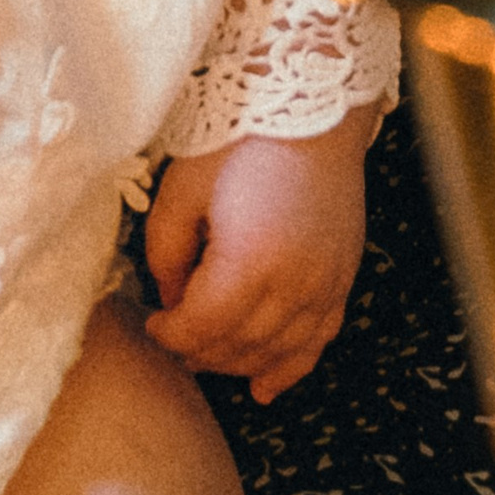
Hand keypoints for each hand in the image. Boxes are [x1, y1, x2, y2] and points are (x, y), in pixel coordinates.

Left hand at [143, 107, 383, 402]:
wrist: (313, 108)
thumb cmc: (241, 140)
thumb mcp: (182, 190)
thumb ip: (166, 253)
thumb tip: (173, 299)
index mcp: (248, 263)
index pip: (201, 328)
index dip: (169, 335)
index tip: (150, 324)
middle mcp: (294, 285)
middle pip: (238, 347)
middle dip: (199, 352)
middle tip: (174, 341)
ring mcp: (326, 285)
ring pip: (278, 353)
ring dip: (238, 363)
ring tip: (208, 357)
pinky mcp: (344, 277)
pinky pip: (319, 340)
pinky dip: (291, 368)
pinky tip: (265, 387)